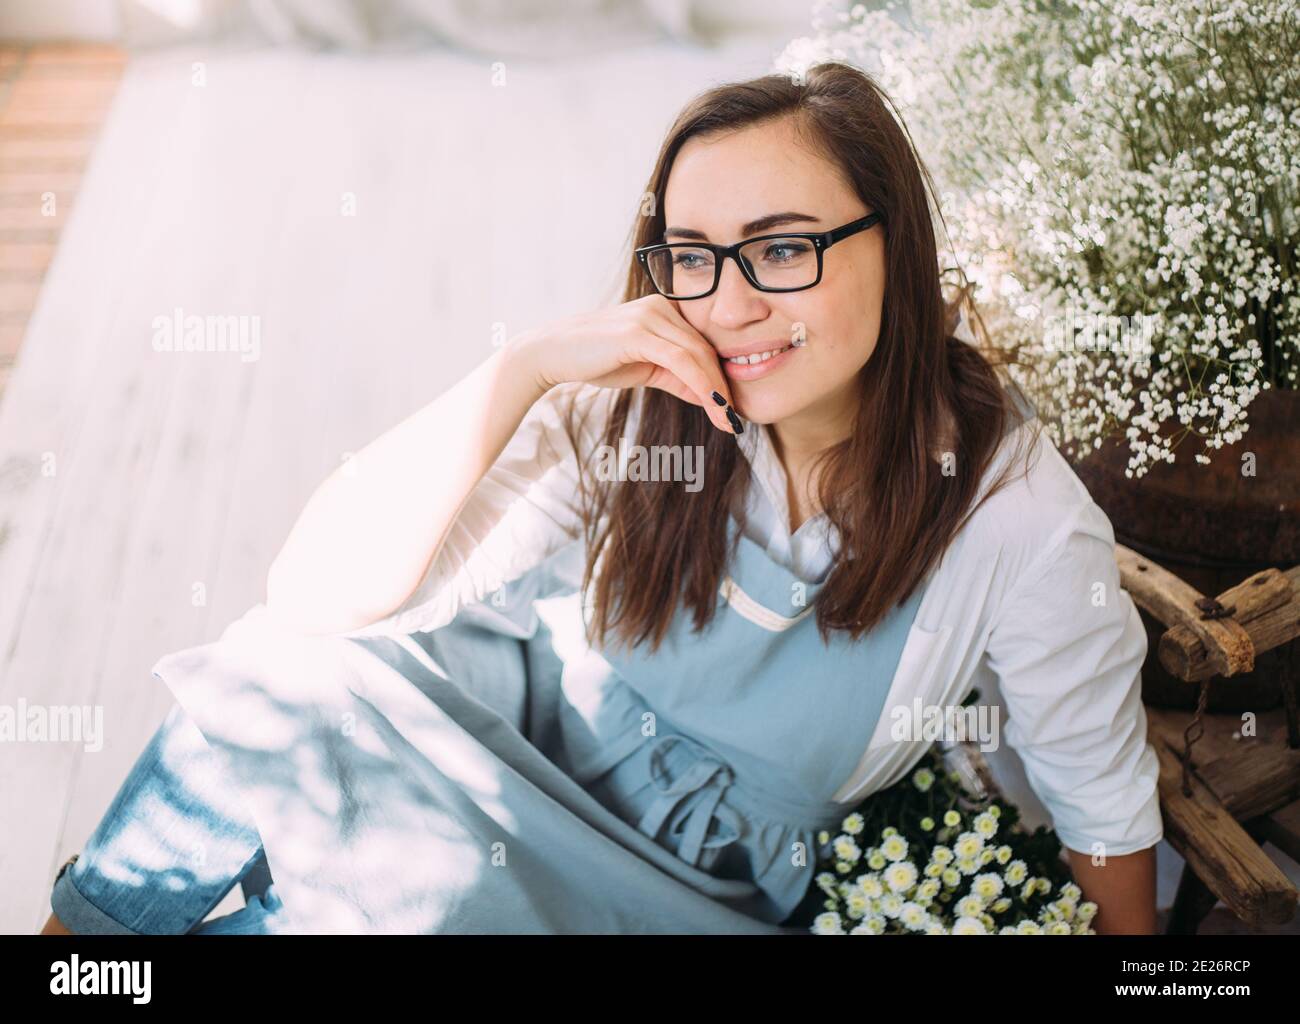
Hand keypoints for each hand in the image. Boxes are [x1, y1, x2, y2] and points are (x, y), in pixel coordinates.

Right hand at [506, 295, 738, 433]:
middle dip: (724, 388)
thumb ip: (676, 378)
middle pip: (705, 350)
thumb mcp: (644, 369)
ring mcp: (649, 316)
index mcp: (664, 310)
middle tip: (736, 421)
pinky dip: (701, 384)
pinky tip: (712, 406)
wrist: (553, 354)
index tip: (732, 410)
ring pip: (697, 356)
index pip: (702, 346)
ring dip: (717, 391)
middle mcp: (660, 307)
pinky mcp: (638, 332)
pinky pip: (680, 361)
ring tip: (728, 420)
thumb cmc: (595, 359)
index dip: (721, 378)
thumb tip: (708, 397)